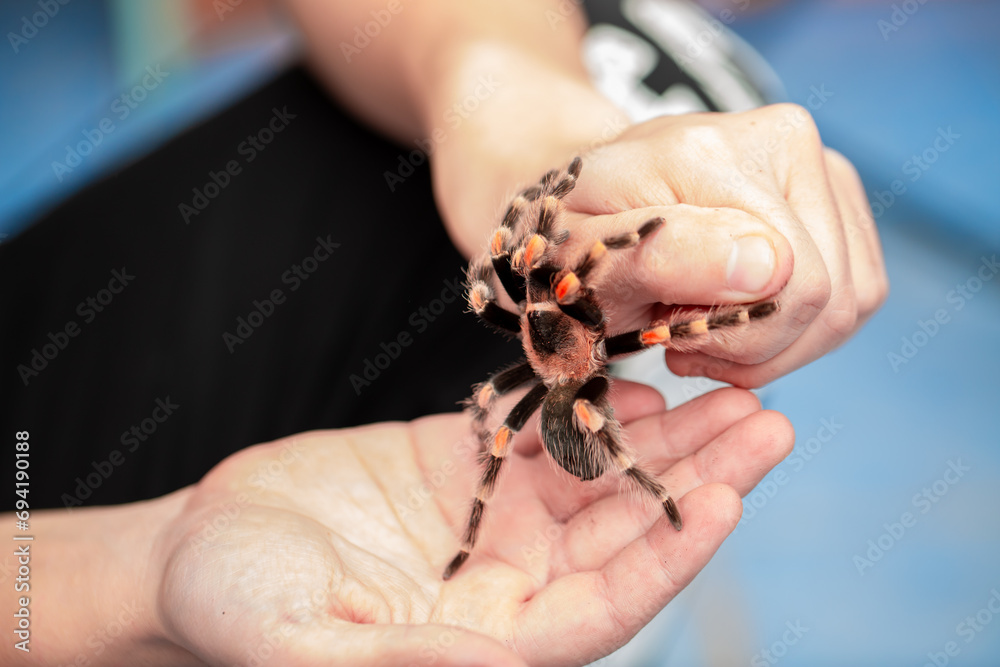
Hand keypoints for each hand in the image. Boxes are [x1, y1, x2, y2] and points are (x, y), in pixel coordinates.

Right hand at [155, 383, 791, 665]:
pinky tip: (632, 370)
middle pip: (623, 533)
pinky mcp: (464, 464)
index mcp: (485, 641)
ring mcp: (490, 520)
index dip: (666, 557)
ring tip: (728, 392)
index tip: (729, 501)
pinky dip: (588, 401)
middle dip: (697, 481)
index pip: (602, 607)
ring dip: (663, 436)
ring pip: (597, 477)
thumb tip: (505, 661)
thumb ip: (409, 660)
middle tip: (767, 424)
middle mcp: (507, 583)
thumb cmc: (235, 609)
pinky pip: (543, 431)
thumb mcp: (308, 644)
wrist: (194, 551)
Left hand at [538, 105, 888, 387]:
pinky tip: (737, 313)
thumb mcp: (585, 255)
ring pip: (849, 305)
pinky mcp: (839, 194)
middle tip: (677, 332)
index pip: (788, 286)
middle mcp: (782, 138)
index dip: (731, 338)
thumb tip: (771, 265)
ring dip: (773, 344)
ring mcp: (821, 162)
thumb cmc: (580, 236)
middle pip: (827, 300)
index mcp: (710, 150)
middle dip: (751, 346)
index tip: (662, 330)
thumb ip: (663, 256)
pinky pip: (859, 294)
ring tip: (701, 322)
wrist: (596, 199)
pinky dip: (798, 328)